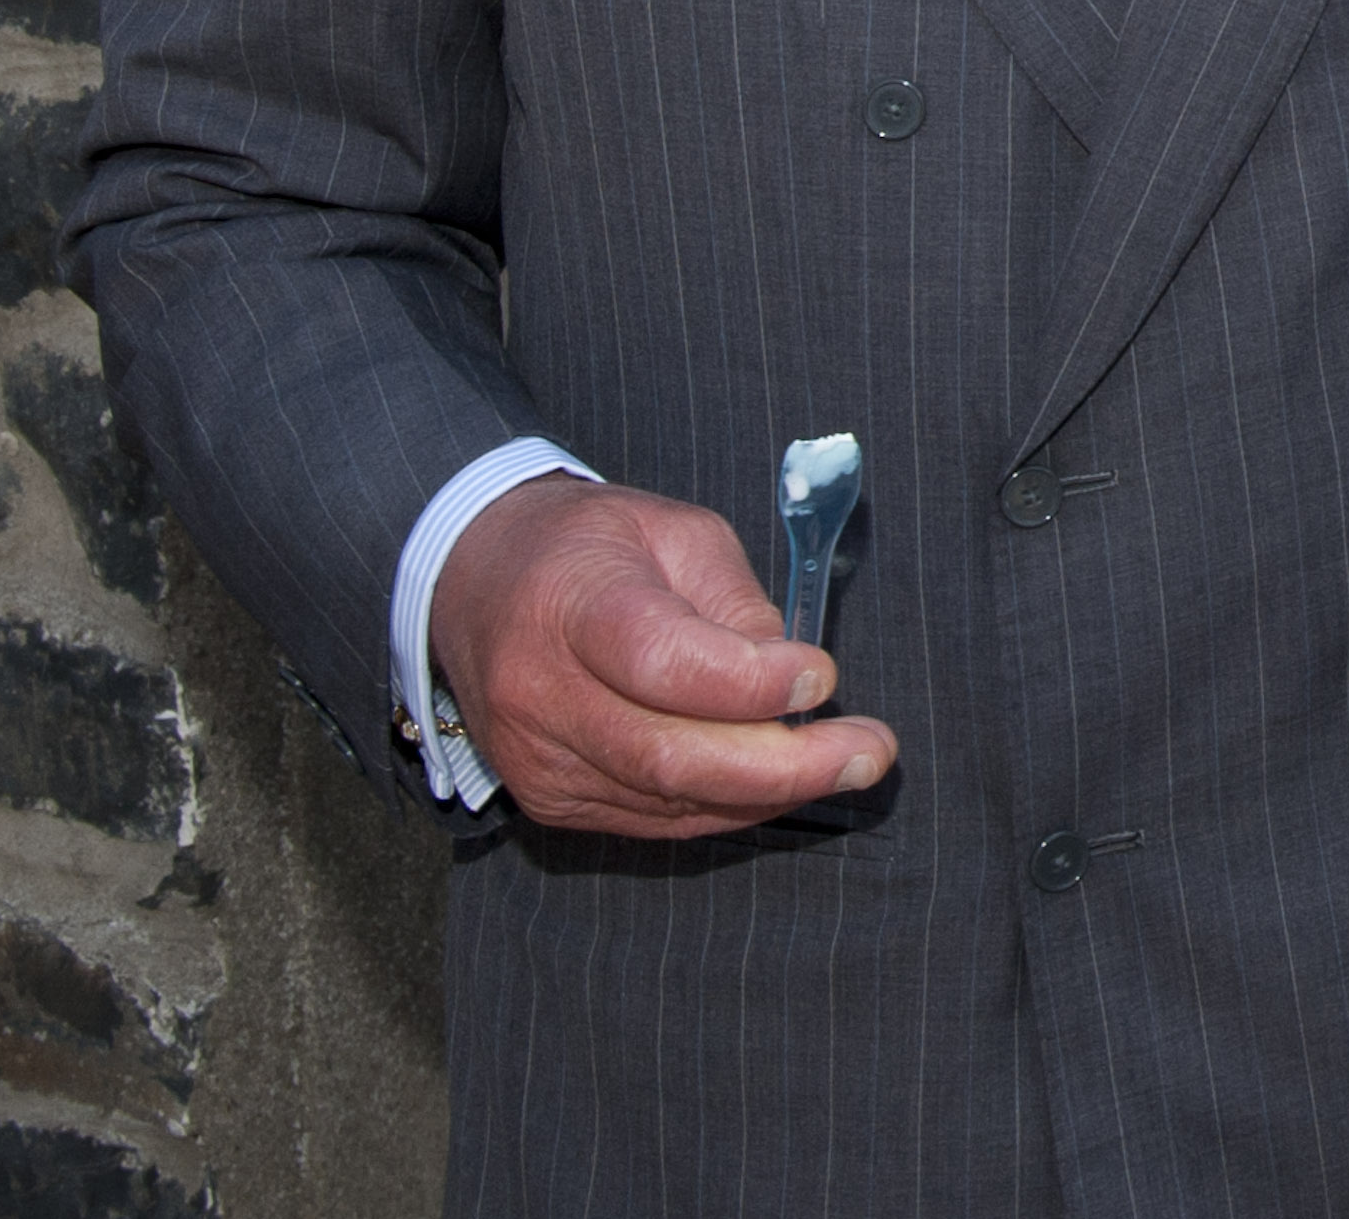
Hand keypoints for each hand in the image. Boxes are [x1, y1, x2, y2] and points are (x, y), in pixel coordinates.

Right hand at [430, 473, 899, 838]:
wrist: (478, 583)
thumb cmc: (589, 546)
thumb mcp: (672, 530)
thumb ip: (734, 600)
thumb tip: (791, 681)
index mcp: (570, 603)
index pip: (661, 660)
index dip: (749, 682)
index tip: (823, 677)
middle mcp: (542, 694)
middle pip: (670, 755)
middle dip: (786, 766)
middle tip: (870, 751)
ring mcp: (540, 760)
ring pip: (671, 801)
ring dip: (771, 791)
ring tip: (847, 762)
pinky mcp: (549, 801)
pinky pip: (656, 819)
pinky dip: (727, 802)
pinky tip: (778, 777)